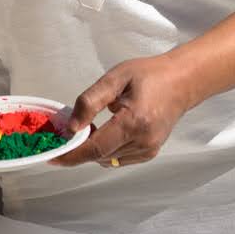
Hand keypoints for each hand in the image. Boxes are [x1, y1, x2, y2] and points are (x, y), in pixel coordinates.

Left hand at [53, 53, 195, 167]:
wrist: (180, 81)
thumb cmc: (149, 75)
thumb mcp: (115, 78)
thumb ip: (91, 101)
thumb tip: (71, 127)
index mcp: (135, 121)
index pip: (96, 147)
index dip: (72, 154)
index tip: (53, 155)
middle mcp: (144, 141)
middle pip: (100, 155)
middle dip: (81, 147)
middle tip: (72, 127)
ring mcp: (148, 150)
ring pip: (108, 159)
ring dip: (95, 147)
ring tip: (96, 123)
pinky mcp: (150, 153)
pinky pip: (119, 158)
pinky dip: (107, 148)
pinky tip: (110, 129)